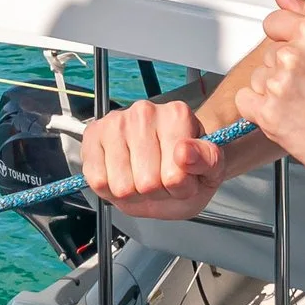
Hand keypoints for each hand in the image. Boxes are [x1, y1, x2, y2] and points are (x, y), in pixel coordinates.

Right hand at [81, 96, 224, 220]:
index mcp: (177, 115)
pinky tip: (123, 176)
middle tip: (162, 180)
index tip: (184, 178)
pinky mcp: (93, 135)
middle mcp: (144, 111)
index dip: (180, 188)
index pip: (176, 177)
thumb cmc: (188, 166)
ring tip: (143, 178)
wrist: (166, 163)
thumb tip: (184, 152)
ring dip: (134, 193)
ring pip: (122, 187)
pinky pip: (98, 180)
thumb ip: (207, 160)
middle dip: (156, 192)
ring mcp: (116, 122)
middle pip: (147, 183)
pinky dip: (111, 190)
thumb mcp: (211, 170)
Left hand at [235, 0, 304, 183]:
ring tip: (303, 104)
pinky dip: (259, 109)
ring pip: (258, 78)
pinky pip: (245, 101)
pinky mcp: (268, 114)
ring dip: (273, 91)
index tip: (302, 57)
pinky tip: (285, 114)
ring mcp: (278, 85)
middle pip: (268, 54)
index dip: (287, 40)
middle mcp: (291, 55)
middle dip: (284, 69)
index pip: (273, 22)